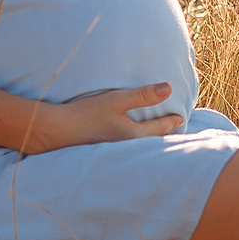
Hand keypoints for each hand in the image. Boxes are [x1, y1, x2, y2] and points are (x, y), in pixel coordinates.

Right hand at [24, 83, 182, 153]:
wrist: (58, 131)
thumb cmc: (87, 114)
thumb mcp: (117, 100)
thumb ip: (143, 95)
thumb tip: (168, 88)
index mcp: (134, 136)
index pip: (159, 129)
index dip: (171, 121)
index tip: (180, 117)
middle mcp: (127, 147)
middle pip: (151, 142)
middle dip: (163, 136)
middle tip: (174, 130)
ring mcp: (114, 150)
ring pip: (139, 145)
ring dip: (149, 140)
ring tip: (157, 136)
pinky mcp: (102, 149)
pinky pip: (126, 146)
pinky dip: (134, 142)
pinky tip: (129, 138)